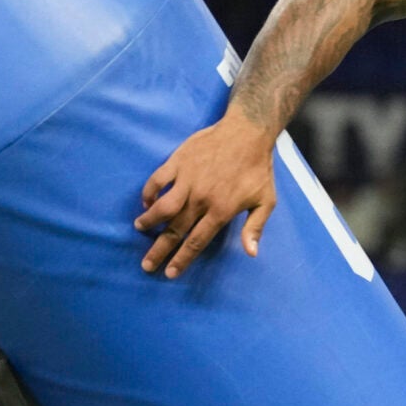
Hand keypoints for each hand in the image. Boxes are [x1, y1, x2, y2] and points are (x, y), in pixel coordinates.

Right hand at [135, 115, 277, 277]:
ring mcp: (188, 180)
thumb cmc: (258, 169)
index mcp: (220, 211)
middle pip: (175, 231)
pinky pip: (157, 180)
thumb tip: (251, 253)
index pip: (195, 242)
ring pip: (162, 207)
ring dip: (149, 221)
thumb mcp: (266, 201)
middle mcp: (201, 199)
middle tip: (146, 265)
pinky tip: (146, 202)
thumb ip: (255, 228)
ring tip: (140, 229)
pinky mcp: (179, 162)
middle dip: (159, 250)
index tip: (169, 273)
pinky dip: (148, 192)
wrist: (248, 132)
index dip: (181, 260)